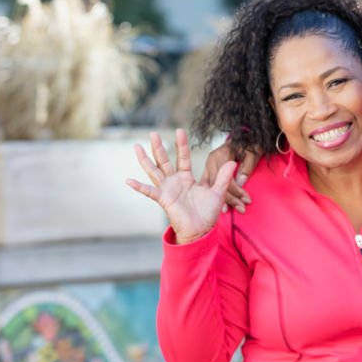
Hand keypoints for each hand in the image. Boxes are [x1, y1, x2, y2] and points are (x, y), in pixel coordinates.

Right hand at [126, 129, 235, 244]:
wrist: (201, 231)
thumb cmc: (207, 213)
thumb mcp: (218, 192)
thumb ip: (223, 177)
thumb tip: (233, 162)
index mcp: (186, 179)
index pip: (183, 158)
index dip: (182, 145)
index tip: (180, 130)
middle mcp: (174, 182)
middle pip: (165, 161)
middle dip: (159, 147)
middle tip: (154, 133)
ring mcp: (167, 190)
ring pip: (154, 171)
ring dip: (145, 159)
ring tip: (137, 146)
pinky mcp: (163, 200)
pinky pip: (150, 192)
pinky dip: (139, 187)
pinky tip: (128, 180)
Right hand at [200, 141, 261, 213]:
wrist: (245, 137)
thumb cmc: (250, 144)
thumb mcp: (252, 154)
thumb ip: (246, 168)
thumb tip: (240, 182)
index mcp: (222, 154)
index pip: (227, 178)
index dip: (237, 191)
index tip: (246, 200)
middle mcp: (212, 159)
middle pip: (217, 183)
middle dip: (229, 198)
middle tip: (241, 208)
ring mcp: (208, 164)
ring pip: (211, 185)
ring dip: (220, 199)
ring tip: (227, 210)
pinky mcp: (208, 169)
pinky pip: (208, 184)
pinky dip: (213, 194)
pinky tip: (219, 203)